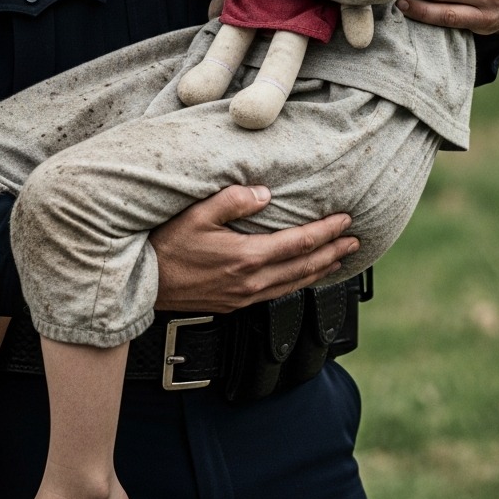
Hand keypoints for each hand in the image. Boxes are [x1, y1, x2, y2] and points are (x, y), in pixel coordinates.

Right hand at [150, 185, 358, 311]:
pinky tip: (302, 278)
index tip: (345, 221)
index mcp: (246, 257)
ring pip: (294, 285)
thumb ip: (232, 200)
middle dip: (333, 252)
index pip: (298, 243)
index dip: (325, 232)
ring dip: (320, 271)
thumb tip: (264, 193)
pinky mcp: (234, 304)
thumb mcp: (196, 214)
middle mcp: (250, 281)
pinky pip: (276, 295)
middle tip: (355, 241)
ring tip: (339, 260)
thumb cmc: (165, 246)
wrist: (143, 283)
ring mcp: (243, 296)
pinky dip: (298, 284)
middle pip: (304, 267)